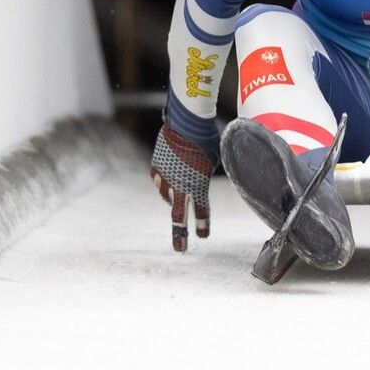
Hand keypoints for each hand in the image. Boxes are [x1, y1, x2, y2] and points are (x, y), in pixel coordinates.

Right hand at [151, 124, 215, 251]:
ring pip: (166, 195)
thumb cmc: (207, 138)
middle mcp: (181, 185)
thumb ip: (206, 174)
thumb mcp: (214, 160)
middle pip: (179, 216)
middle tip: (180, 249)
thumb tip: (199, 179)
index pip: (202, 212)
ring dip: (172, 196)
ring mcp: (166, 177)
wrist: (187, 121)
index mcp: (199, 185)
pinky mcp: (156, 167)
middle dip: (180, 234)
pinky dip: (163, 181)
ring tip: (177, 193)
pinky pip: (158, 180)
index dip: (203, 225)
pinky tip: (168, 177)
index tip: (203, 236)